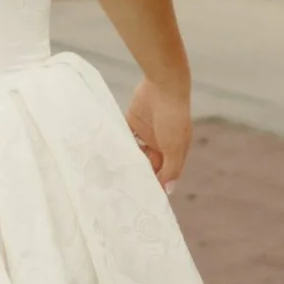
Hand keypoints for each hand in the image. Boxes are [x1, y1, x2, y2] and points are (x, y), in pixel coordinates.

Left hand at [126, 72, 191, 190]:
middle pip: (149, 164)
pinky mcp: (133, 121)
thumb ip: (171, 168)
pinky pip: (124, 136)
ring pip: (135, 152)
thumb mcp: (174, 146)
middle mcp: (161, 143)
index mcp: (175, 150)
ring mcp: (147, 132)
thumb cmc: (174, 116)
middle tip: (125, 191)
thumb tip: (168, 190)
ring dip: (128, 161)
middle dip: (140, 174)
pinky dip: (118, 145)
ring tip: (115, 178)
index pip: (165, 172)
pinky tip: (109, 157)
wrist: (163, 85)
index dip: (156, 184)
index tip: (143, 198)